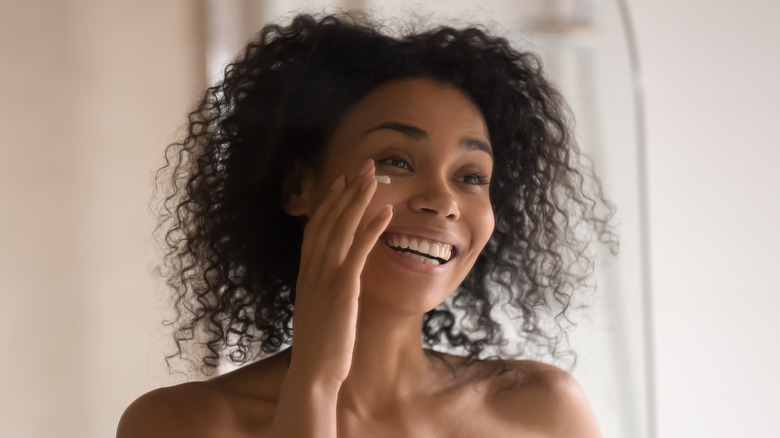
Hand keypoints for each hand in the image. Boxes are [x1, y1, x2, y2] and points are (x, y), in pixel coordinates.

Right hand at [287, 159, 392, 392]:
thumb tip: (335, 281)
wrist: (312, 373)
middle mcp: (311, 270)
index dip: (329, 201)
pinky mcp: (342, 289)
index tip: (342, 181)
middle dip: (347, 190)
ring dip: (358, 199)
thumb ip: (323, 291)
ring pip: (341, 228)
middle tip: (364, 166)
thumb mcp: (318, 312)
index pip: (316, 227)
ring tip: (375, 176)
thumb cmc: (319, 348)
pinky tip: (386, 211)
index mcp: (306, 274)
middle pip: (328, 219)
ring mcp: (325, 277)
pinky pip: (358, 251)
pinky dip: (372, 228)